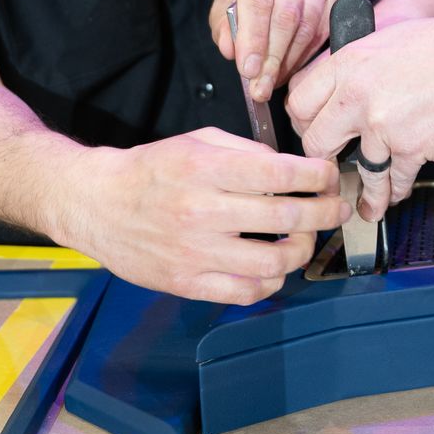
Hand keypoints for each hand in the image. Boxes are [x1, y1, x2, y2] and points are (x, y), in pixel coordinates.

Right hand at [54, 128, 348, 304]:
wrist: (97, 204)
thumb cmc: (152, 169)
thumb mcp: (196, 142)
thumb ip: (246, 151)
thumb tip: (291, 168)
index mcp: (205, 169)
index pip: (279, 173)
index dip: (317, 175)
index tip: (330, 175)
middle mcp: (202, 211)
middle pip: (287, 216)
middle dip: (326, 211)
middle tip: (336, 208)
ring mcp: (195, 252)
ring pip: (275, 261)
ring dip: (303, 249)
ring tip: (305, 238)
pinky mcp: (188, 283)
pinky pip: (246, 292)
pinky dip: (272, 282)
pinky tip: (274, 267)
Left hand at [210, 0, 347, 103]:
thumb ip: (225, 26)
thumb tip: (232, 51)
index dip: (253, 39)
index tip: (249, 70)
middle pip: (286, 16)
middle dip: (272, 58)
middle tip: (260, 86)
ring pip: (308, 26)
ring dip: (289, 60)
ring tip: (273, 80)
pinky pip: (323, 31)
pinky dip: (305, 55)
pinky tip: (290, 66)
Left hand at [288, 14, 433, 220]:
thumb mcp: (387, 40)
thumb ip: (356, 66)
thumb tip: (335, 91)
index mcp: (347, 61)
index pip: (297, 100)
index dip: (302, 122)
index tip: (311, 131)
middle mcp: (357, 93)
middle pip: (314, 141)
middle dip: (324, 159)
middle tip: (332, 165)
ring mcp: (382, 123)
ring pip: (357, 170)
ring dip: (364, 190)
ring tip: (366, 201)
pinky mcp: (410, 147)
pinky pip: (394, 180)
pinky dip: (397, 190)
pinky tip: (398, 192)